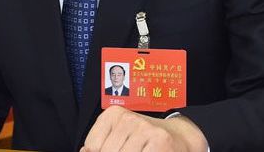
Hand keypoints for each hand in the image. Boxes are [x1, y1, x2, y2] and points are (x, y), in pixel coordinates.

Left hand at [82, 106, 207, 151]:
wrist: (179, 137)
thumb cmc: (146, 140)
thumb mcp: (119, 137)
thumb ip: (99, 145)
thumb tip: (84, 151)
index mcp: (113, 115)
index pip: (91, 146)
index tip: (115, 149)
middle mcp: (127, 118)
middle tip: (130, 149)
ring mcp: (143, 129)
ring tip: (139, 151)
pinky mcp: (158, 141)